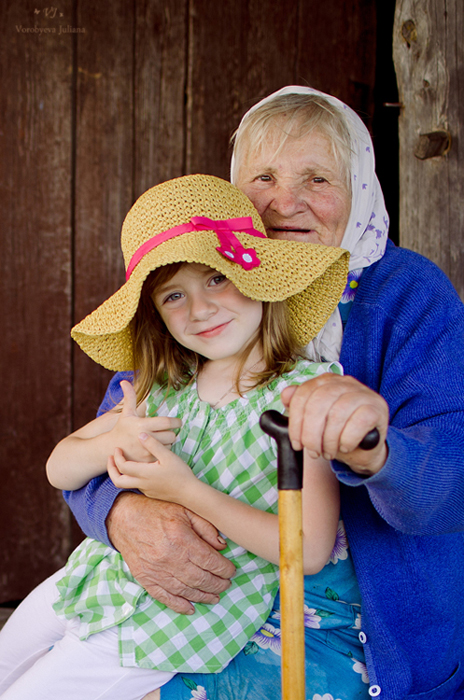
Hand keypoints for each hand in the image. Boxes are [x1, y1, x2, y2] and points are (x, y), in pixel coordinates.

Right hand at [106, 493, 234, 613]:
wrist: (123, 517)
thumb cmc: (156, 510)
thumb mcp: (185, 510)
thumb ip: (205, 527)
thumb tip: (222, 546)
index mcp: (182, 539)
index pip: (210, 561)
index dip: (224, 569)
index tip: (231, 570)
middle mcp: (170, 558)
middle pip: (201, 579)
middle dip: (218, 584)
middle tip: (226, 584)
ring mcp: (157, 571)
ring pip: (186, 591)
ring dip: (203, 596)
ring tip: (215, 597)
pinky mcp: (146, 579)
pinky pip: (165, 597)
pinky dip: (179, 605)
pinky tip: (191, 608)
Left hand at [108, 434, 194, 500]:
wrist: (189, 493)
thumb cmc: (180, 473)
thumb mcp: (168, 456)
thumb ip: (153, 445)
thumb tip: (141, 434)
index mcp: (144, 473)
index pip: (123, 467)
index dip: (116, 457)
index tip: (117, 449)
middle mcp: (142, 484)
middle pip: (118, 481)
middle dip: (111, 469)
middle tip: (111, 458)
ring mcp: (146, 490)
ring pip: (126, 484)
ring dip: (120, 474)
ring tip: (122, 463)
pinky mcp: (151, 493)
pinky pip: (136, 486)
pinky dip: (132, 477)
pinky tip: (139, 469)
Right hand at [110, 381, 180, 462]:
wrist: (111, 448)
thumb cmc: (121, 428)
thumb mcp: (126, 413)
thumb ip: (129, 397)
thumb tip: (124, 381)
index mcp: (142, 425)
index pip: (167, 423)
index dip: (176, 422)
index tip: (178, 422)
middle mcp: (145, 438)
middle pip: (171, 435)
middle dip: (172, 432)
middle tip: (169, 430)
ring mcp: (146, 451)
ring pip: (169, 446)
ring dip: (168, 442)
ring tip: (161, 439)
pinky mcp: (147, 461)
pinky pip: (163, 455)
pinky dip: (163, 452)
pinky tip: (157, 449)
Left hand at [281, 373, 388, 475]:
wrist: (365, 448)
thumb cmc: (338, 432)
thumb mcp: (314, 421)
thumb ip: (299, 406)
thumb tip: (286, 395)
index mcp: (326, 381)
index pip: (303, 394)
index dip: (296, 422)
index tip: (297, 443)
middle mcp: (344, 382)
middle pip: (319, 403)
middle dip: (311, 434)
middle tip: (313, 451)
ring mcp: (363, 393)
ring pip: (338, 413)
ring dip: (329, 440)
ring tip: (328, 452)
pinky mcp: (377, 408)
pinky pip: (358, 422)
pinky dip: (347, 439)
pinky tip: (345, 447)